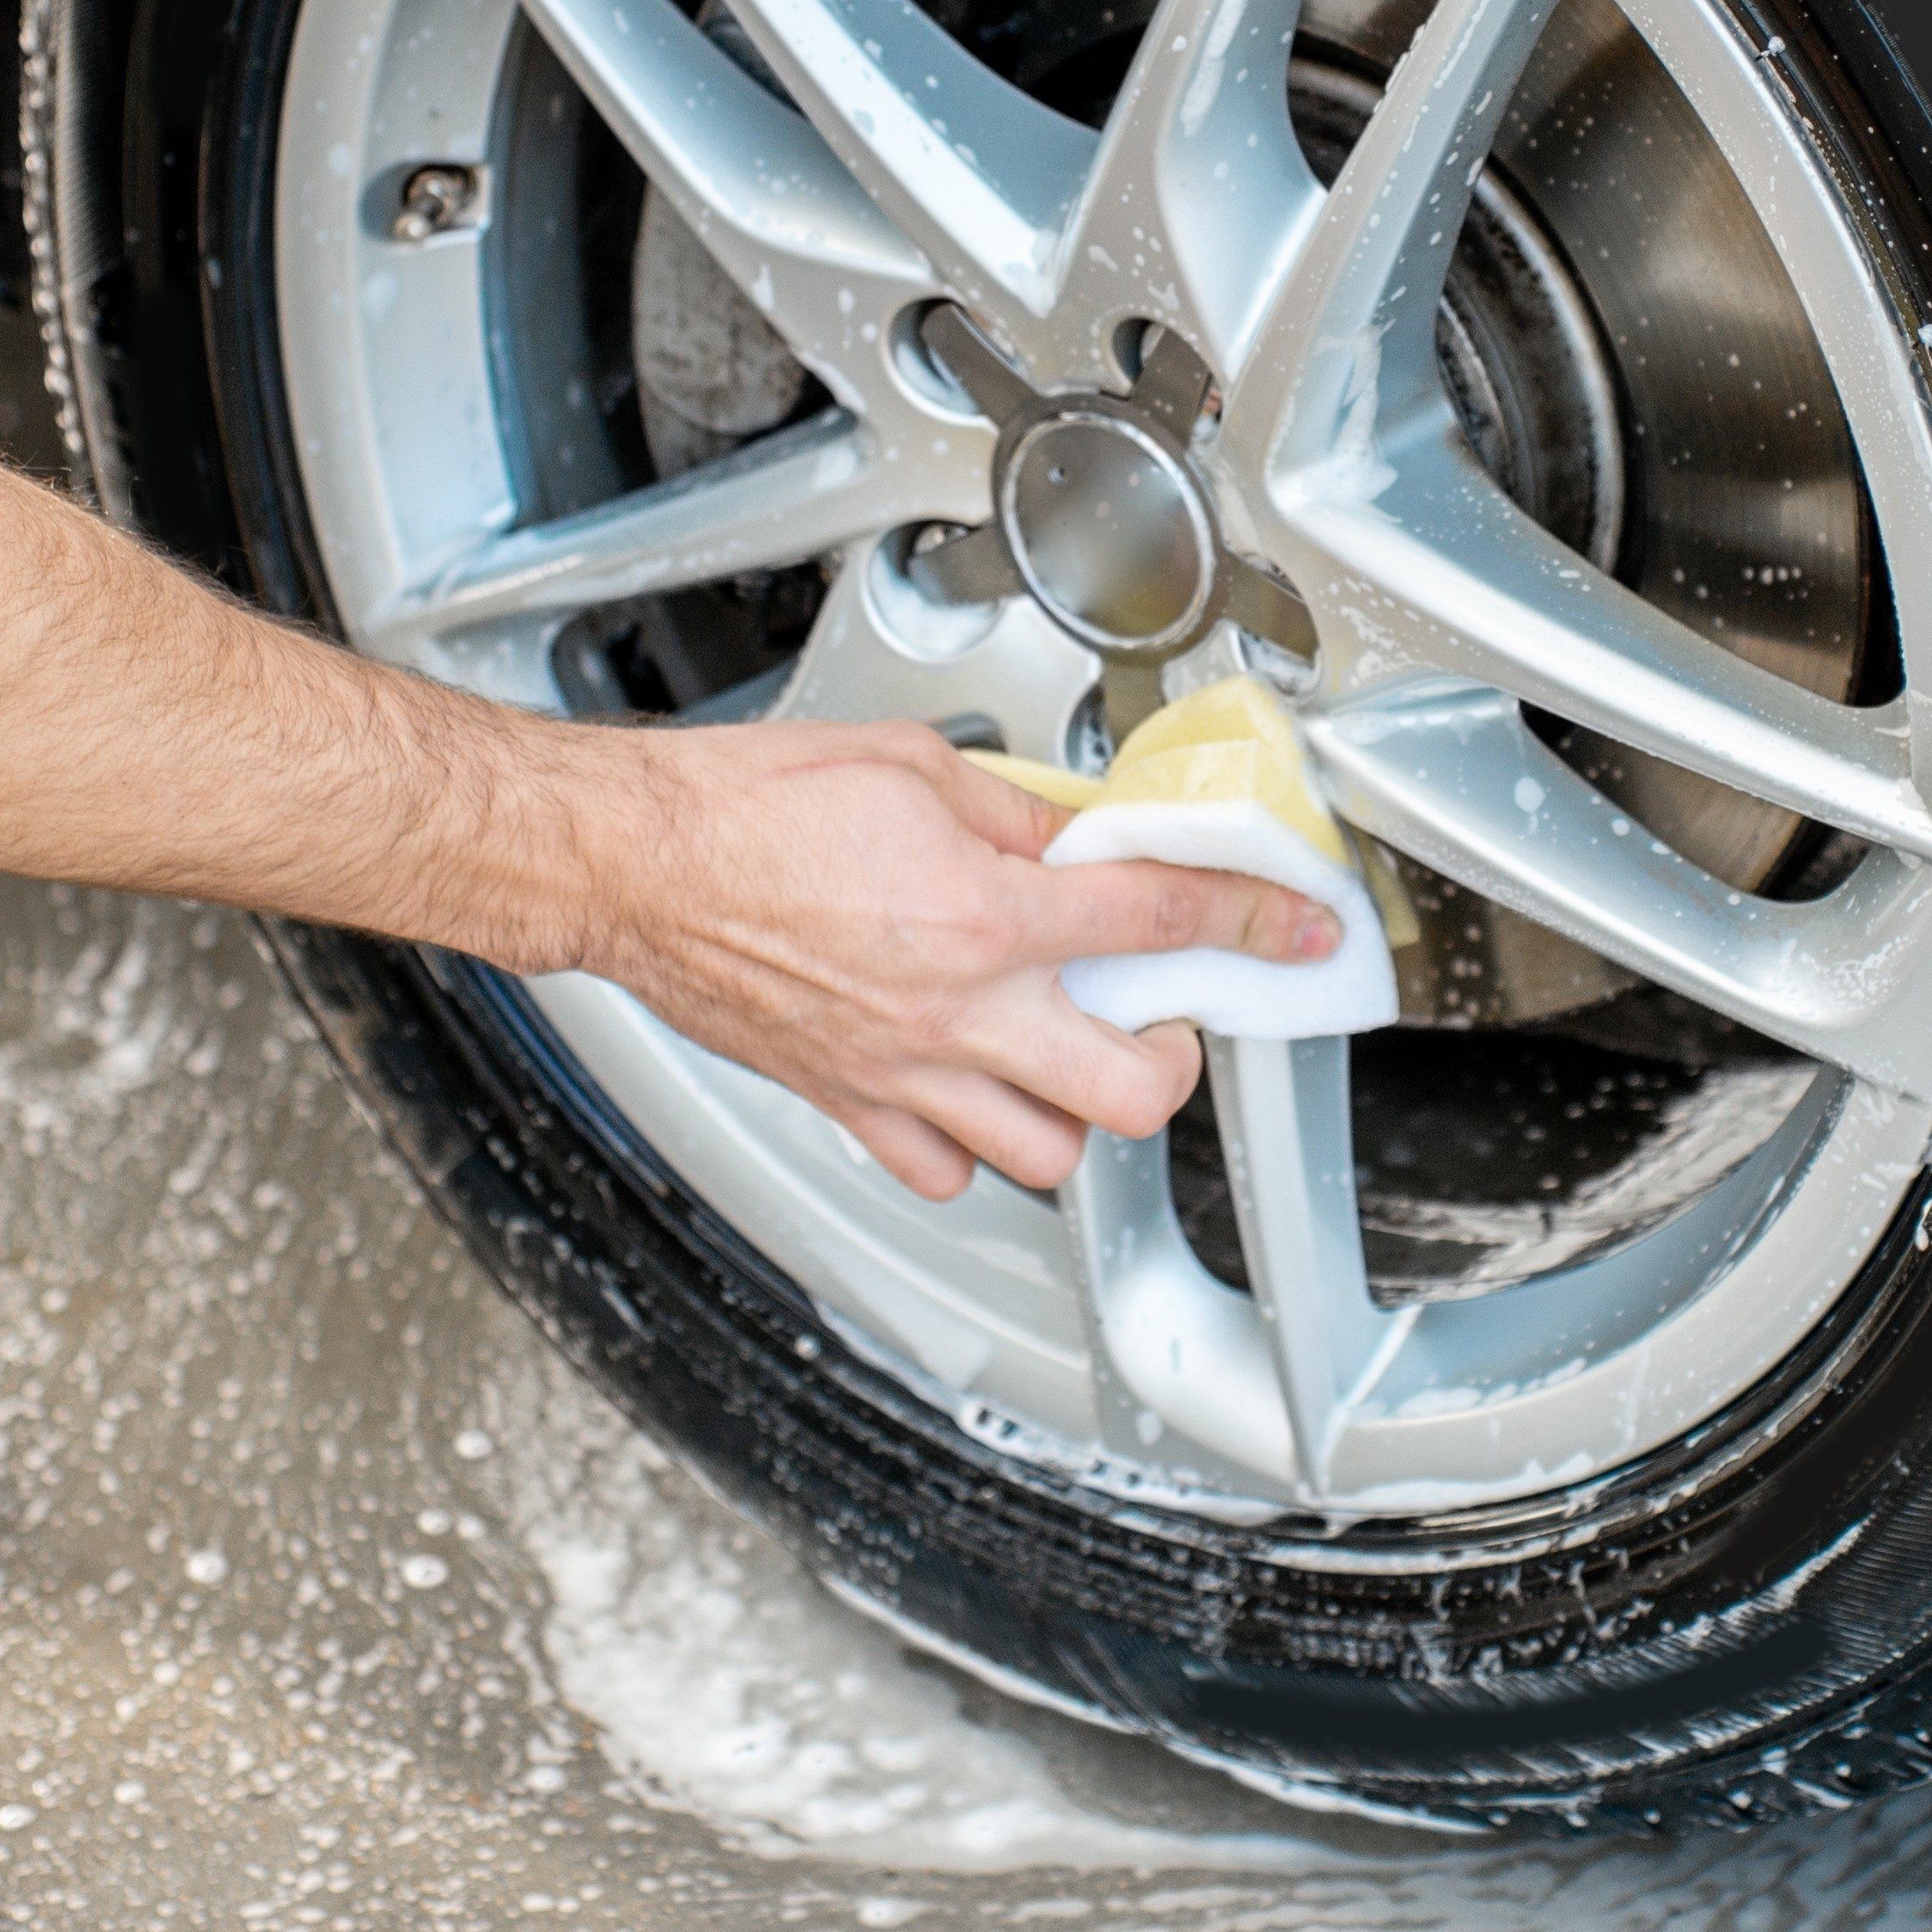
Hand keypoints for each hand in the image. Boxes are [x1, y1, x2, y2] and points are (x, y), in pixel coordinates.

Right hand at [550, 723, 1346, 1200]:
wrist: (635, 860)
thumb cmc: (747, 802)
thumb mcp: (913, 762)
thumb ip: (1015, 812)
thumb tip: (1078, 830)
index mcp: (986, 910)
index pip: (1163, 919)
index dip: (1254, 919)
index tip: (1296, 926)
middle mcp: (957, 1007)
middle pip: (1131, 1087)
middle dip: (1174, 1056)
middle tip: (1165, 1016)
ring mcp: (902, 1068)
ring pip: (1046, 1152)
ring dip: (1075, 1108)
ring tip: (1067, 1054)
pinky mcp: (846, 1100)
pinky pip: (941, 1168)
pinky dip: (970, 1146)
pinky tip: (969, 1091)